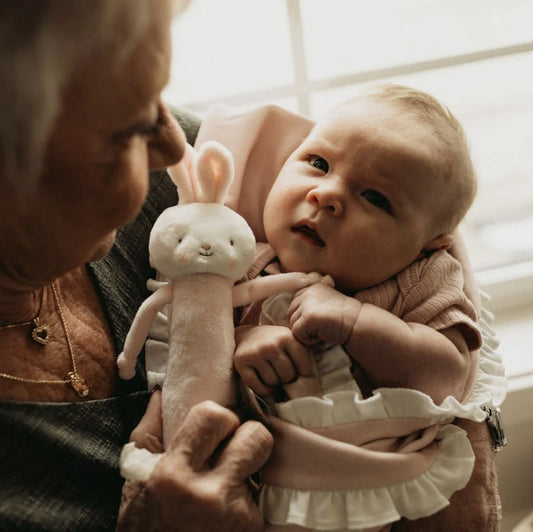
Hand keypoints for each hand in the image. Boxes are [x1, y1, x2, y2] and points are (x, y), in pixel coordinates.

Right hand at [118, 391, 272, 530]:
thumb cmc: (143, 525)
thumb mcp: (135, 479)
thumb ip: (150, 431)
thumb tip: (162, 392)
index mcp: (174, 474)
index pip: (214, 415)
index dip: (217, 416)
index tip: (212, 429)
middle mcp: (210, 494)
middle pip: (256, 435)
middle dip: (245, 436)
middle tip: (229, 448)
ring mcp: (237, 516)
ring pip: (265, 465)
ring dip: (249, 467)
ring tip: (228, 480)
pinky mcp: (252, 530)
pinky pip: (264, 497)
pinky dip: (249, 498)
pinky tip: (229, 508)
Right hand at [234, 325, 314, 395]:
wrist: (246, 336)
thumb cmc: (273, 343)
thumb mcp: (289, 342)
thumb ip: (301, 357)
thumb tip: (311, 387)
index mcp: (287, 337)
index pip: (304, 366)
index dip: (303, 374)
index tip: (299, 372)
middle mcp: (271, 344)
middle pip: (288, 376)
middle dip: (286, 378)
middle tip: (280, 371)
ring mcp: (255, 353)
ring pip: (273, 382)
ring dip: (273, 383)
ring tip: (270, 372)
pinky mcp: (241, 362)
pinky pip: (258, 387)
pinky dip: (262, 389)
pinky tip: (261, 380)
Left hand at [288, 282, 360, 347]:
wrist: (358, 323)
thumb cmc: (343, 318)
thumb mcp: (324, 304)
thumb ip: (309, 304)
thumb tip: (286, 316)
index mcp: (310, 287)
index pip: (294, 306)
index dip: (304, 318)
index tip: (321, 320)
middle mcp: (306, 292)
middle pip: (291, 315)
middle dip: (303, 326)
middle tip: (322, 327)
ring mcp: (306, 303)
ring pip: (292, 325)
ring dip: (306, 333)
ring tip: (323, 330)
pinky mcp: (308, 316)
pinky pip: (297, 334)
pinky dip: (308, 340)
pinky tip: (322, 335)